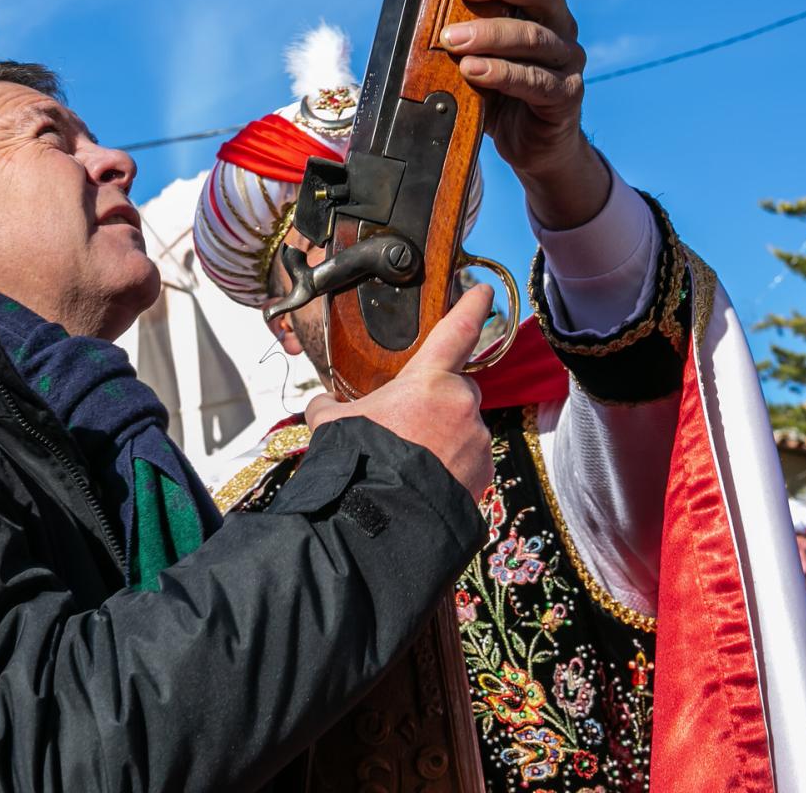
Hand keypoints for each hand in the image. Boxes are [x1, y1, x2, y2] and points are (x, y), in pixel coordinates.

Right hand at [305, 285, 494, 500]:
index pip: (457, 331)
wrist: (380, 516)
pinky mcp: (483, 473)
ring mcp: (476, 439)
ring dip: (443, 440)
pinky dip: (452, 468)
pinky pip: (469, 462)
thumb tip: (321, 405)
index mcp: (428, 380)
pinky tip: (424, 483)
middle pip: (458, 391)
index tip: (484, 289)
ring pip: (464, 429)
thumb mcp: (333, 426)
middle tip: (407, 429)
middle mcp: (461, 403)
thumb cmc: (359, 460)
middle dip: (438, 404)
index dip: (471, 306)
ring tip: (410, 464)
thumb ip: (330, 408)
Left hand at [439, 0, 610, 229]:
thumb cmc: (497, 90)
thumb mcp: (478, 50)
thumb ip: (466, 21)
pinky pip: (535, 81)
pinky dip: (502, 75)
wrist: (530, 147)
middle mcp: (561, 24)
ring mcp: (568, 60)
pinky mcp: (566, 96)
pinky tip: (475, 72)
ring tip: (453, 42)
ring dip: (490, 35)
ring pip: (534, 36)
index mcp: (541, 6)